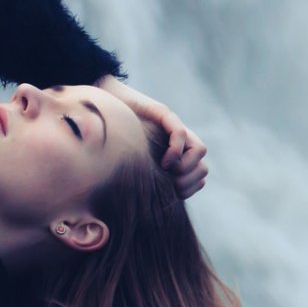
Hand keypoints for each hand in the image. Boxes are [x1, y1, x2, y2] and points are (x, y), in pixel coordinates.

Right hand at [98, 77, 208, 198]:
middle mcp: (179, 142)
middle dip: (187, 182)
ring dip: (185, 167)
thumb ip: (145, 179)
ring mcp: (173, 127)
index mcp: (174, 155)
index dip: (188, 189)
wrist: (104, 102)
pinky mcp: (163, 114)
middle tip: (169, 185)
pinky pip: (180, 134)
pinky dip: (176, 151)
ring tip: (166, 170)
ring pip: (200, 151)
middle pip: (203, 168)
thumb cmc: (113, 137)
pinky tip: (163, 160)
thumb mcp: (132, 163)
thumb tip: (148, 205)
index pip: (198, 177)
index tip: (172, 194)